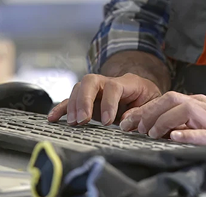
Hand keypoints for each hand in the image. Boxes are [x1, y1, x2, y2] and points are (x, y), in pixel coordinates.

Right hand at [47, 73, 161, 126]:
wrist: (144, 94)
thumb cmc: (148, 99)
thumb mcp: (151, 104)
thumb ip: (141, 112)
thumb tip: (126, 121)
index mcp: (127, 82)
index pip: (114, 86)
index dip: (109, 103)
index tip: (108, 122)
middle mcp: (108, 82)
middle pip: (91, 81)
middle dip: (84, 100)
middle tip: (83, 119)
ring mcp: (96, 90)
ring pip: (79, 88)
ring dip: (73, 105)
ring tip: (73, 123)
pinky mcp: (87, 100)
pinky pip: (71, 100)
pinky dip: (61, 108)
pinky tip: (53, 118)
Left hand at [119, 92, 205, 157]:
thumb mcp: (200, 125)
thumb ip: (180, 123)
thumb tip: (149, 127)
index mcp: (198, 103)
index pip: (166, 98)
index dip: (145, 108)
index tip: (128, 121)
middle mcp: (204, 107)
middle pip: (173, 99)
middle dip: (150, 111)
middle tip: (134, 127)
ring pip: (186, 110)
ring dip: (165, 120)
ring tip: (151, 133)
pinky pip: (203, 133)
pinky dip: (188, 134)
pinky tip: (175, 138)